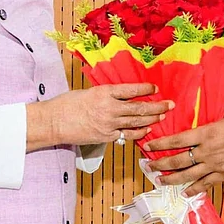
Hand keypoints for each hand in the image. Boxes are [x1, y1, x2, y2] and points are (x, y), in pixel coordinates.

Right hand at [27, 83, 173, 148]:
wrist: (54, 122)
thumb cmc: (67, 104)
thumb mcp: (88, 92)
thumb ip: (106, 94)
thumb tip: (121, 95)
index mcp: (104, 92)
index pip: (131, 90)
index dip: (146, 89)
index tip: (156, 87)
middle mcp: (109, 108)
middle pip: (139, 107)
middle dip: (157, 106)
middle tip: (169, 104)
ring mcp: (108, 124)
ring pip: (136, 121)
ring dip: (152, 119)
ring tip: (163, 116)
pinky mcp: (106, 136)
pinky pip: (127, 135)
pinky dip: (138, 132)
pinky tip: (146, 130)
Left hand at [144, 111, 223, 195]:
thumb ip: (215, 120)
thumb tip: (209, 118)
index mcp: (207, 133)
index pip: (177, 140)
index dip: (161, 144)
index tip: (148, 146)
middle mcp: (208, 151)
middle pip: (178, 160)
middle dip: (161, 164)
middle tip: (148, 167)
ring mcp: (216, 164)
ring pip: (188, 175)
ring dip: (172, 179)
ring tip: (161, 181)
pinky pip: (206, 184)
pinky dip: (194, 189)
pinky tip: (186, 193)